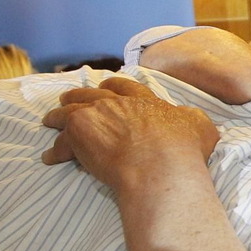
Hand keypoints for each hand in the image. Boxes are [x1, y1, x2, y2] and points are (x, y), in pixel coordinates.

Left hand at [42, 76, 218, 190]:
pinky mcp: (78, 133)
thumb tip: (191, 118)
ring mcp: (95, 115)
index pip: (126, 87)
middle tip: (68, 99)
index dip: (114, 86)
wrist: (159, 164)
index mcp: (144, 101)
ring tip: (50, 120)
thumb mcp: (200, 126)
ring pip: (69, 111)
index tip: (107, 86)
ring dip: (58, 115)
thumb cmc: (183, 148)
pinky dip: (55, 150)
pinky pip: (60, 142)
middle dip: (79, 95)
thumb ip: (192, 119)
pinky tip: (50, 157)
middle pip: (91, 93)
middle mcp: (117, 103)